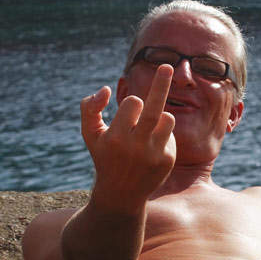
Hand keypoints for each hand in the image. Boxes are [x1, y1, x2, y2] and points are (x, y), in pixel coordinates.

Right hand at [80, 66, 176, 212]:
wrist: (121, 193)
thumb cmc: (104, 156)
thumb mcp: (90, 134)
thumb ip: (89, 108)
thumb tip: (105, 89)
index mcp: (115, 138)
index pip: (132, 104)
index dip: (131, 104)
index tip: (128, 111)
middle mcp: (136, 147)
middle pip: (154, 108)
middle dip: (161, 83)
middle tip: (168, 65)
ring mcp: (154, 155)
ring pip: (167, 119)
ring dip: (159, 116)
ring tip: (148, 127)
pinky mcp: (168, 161)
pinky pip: (171, 134)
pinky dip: (162, 134)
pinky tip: (151, 147)